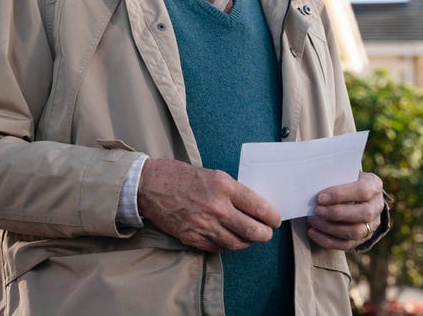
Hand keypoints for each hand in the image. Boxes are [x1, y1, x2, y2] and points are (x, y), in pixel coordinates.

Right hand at [137, 158, 280, 251]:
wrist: (148, 185)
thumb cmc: (179, 175)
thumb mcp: (211, 174)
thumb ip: (232, 191)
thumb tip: (252, 207)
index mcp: (224, 186)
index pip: (260, 207)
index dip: (273, 217)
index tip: (274, 219)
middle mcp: (217, 207)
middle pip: (253, 231)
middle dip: (264, 234)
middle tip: (265, 232)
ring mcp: (204, 225)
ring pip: (237, 244)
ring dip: (246, 242)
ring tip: (246, 237)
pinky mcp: (192, 237)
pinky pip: (218, 248)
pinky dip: (225, 245)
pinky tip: (225, 238)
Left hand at [307, 171, 383, 250]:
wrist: (353, 194)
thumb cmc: (343, 180)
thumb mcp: (342, 173)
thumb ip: (333, 177)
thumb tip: (312, 182)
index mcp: (374, 185)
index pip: (362, 191)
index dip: (341, 195)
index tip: (320, 197)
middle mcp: (377, 206)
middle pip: (363, 214)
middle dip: (336, 213)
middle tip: (316, 210)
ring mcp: (372, 224)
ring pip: (355, 232)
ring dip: (330, 228)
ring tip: (312, 220)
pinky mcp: (363, 238)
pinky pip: (347, 244)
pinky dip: (328, 240)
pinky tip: (313, 233)